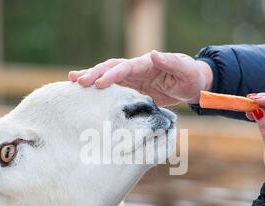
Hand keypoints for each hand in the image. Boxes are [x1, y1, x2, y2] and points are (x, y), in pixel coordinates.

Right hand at [68, 50, 212, 105]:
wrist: (192, 84)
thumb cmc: (190, 76)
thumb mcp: (185, 69)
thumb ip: (170, 62)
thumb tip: (153, 52)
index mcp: (146, 64)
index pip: (125, 67)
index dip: (112, 74)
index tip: (100, 83)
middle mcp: (136, 69)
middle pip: (110, 68)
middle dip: (94, 74)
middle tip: (77, 81)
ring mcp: (133, 78)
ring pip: (108, 76)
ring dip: (91, 78)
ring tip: (72, 81)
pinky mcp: (132, 88)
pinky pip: (113, 88)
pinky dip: (100, 89)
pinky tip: (87, 94)